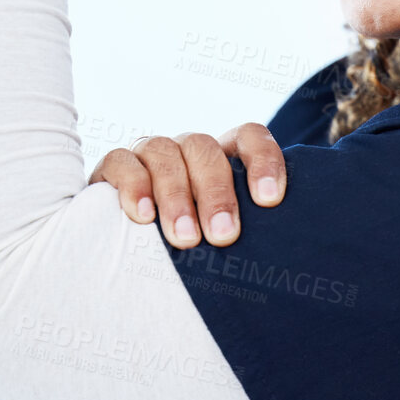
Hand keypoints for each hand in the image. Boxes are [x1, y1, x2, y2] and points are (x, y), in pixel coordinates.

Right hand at [89, 123, 286, 248]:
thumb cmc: (195, 245)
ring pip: (164, 153)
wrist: (128, 249)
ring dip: (176, 196)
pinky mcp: (115, 167)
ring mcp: (150, 153)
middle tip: (224, 236)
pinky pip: (122, 162)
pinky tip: (142, 217)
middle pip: (204, 149)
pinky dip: (134, 187)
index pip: (249, 137)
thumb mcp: (224, 234)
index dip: (263, 161)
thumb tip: (285, 263)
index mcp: (223, 157)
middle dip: (216, 193)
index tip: (270, 201)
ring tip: (185, 238)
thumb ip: (251, 234)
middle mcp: (188, 150)